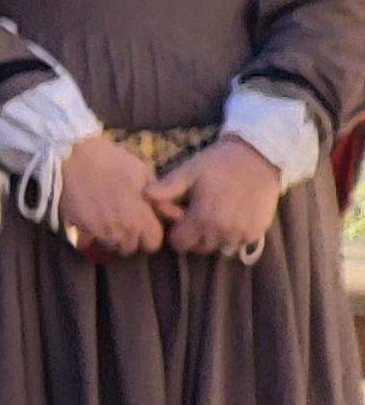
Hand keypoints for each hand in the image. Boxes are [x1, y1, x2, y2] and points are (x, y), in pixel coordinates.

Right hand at [54, 136, 174, 259]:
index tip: (144, 225)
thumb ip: (160, 198)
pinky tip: (91, 218)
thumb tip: (174, 214)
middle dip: (130, 237)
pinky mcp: (78, 228)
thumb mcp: (143, 173)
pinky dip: (91, 233)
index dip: (150, 235)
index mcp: (139, 217)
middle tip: (124, 220)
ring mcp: (98, 230)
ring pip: (110, 245)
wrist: (74, 155)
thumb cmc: (112, 161)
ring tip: (107, 220)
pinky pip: (88, 241)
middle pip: (129, 248)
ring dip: (111, 237)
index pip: (152, 244)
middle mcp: (120, 229)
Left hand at [149, 139, 281, 258]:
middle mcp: (224, 230)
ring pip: (220, 246)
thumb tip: (145, 196)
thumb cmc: (219, 163)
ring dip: (214, 235)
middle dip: (194, 235)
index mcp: (203, 218)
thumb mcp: (189, 172)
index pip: (181, 244)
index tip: (181, 217)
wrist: (258, 158)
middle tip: (198, 214)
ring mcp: (243, 232)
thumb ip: (167, 188)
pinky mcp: (258, 230)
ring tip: (216, 213)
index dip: (177, 233)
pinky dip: (233, 233)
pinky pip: (239, 241)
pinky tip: (232, 214)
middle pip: (200, 247)